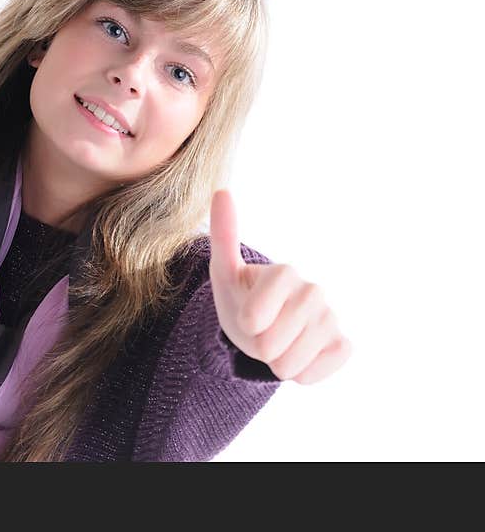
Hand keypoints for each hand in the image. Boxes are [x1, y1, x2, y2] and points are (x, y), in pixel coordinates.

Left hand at [208, 189, 351, 383]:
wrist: (263, 326)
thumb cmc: (241, 295)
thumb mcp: (223, 270)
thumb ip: (224, 234)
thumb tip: (221, 190)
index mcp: (284, 272)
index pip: (260, 311)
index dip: (250, 320)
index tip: (246, 319)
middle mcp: (313, 291)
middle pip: (274, 340)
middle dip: (257, 345)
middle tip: (259, 332)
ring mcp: (331, 318)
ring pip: (294, 360)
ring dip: (275, 362)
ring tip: (276, 344)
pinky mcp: (342, 345)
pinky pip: (320, 370)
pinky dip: (302, 373)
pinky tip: (297, 355)